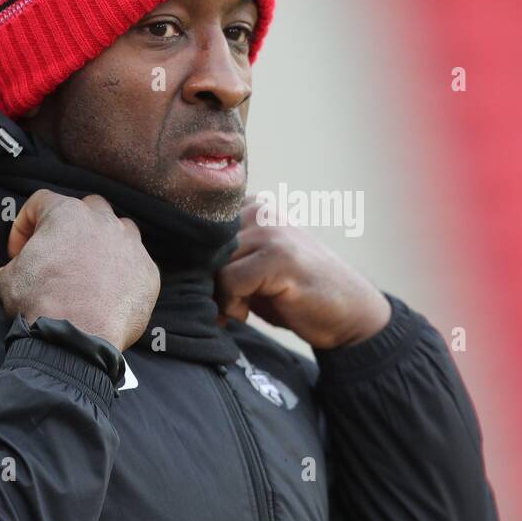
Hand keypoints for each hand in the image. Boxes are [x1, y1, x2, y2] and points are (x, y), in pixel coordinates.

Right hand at [0, 190, 159, 350]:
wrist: (78, 338)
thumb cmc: (42, 304)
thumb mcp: (9, 282)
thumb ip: (9, 271)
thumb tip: (2, 278)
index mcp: (66, 215)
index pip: (41, 202)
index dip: (24, 226)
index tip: (19, 252)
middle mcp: (103, 222)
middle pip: (88, 208)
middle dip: (71, 227)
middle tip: (58, 254)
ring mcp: (130, 246)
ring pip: (119, 230)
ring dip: (104, 243)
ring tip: (88, 271)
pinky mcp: (148, 272)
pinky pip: (136, 263)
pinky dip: (123, 273)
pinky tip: (109, 293)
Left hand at [215, 196, 391, 349]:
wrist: (350, 312)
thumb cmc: (296, 294)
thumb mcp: (255, 267)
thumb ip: (224, 257)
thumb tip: (172, 265)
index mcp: (254, 208)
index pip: (199, 230)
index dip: (198, 264)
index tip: (211, 289)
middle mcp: (262, 211)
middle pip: (202, 249)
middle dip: (207, 284)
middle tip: (226, 307)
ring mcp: (273, 231)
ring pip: (213, 265)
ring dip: (219, 296)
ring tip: (240, 309)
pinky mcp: (280, 257)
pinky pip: (230, 281)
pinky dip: (233, 304)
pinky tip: (249, 312)